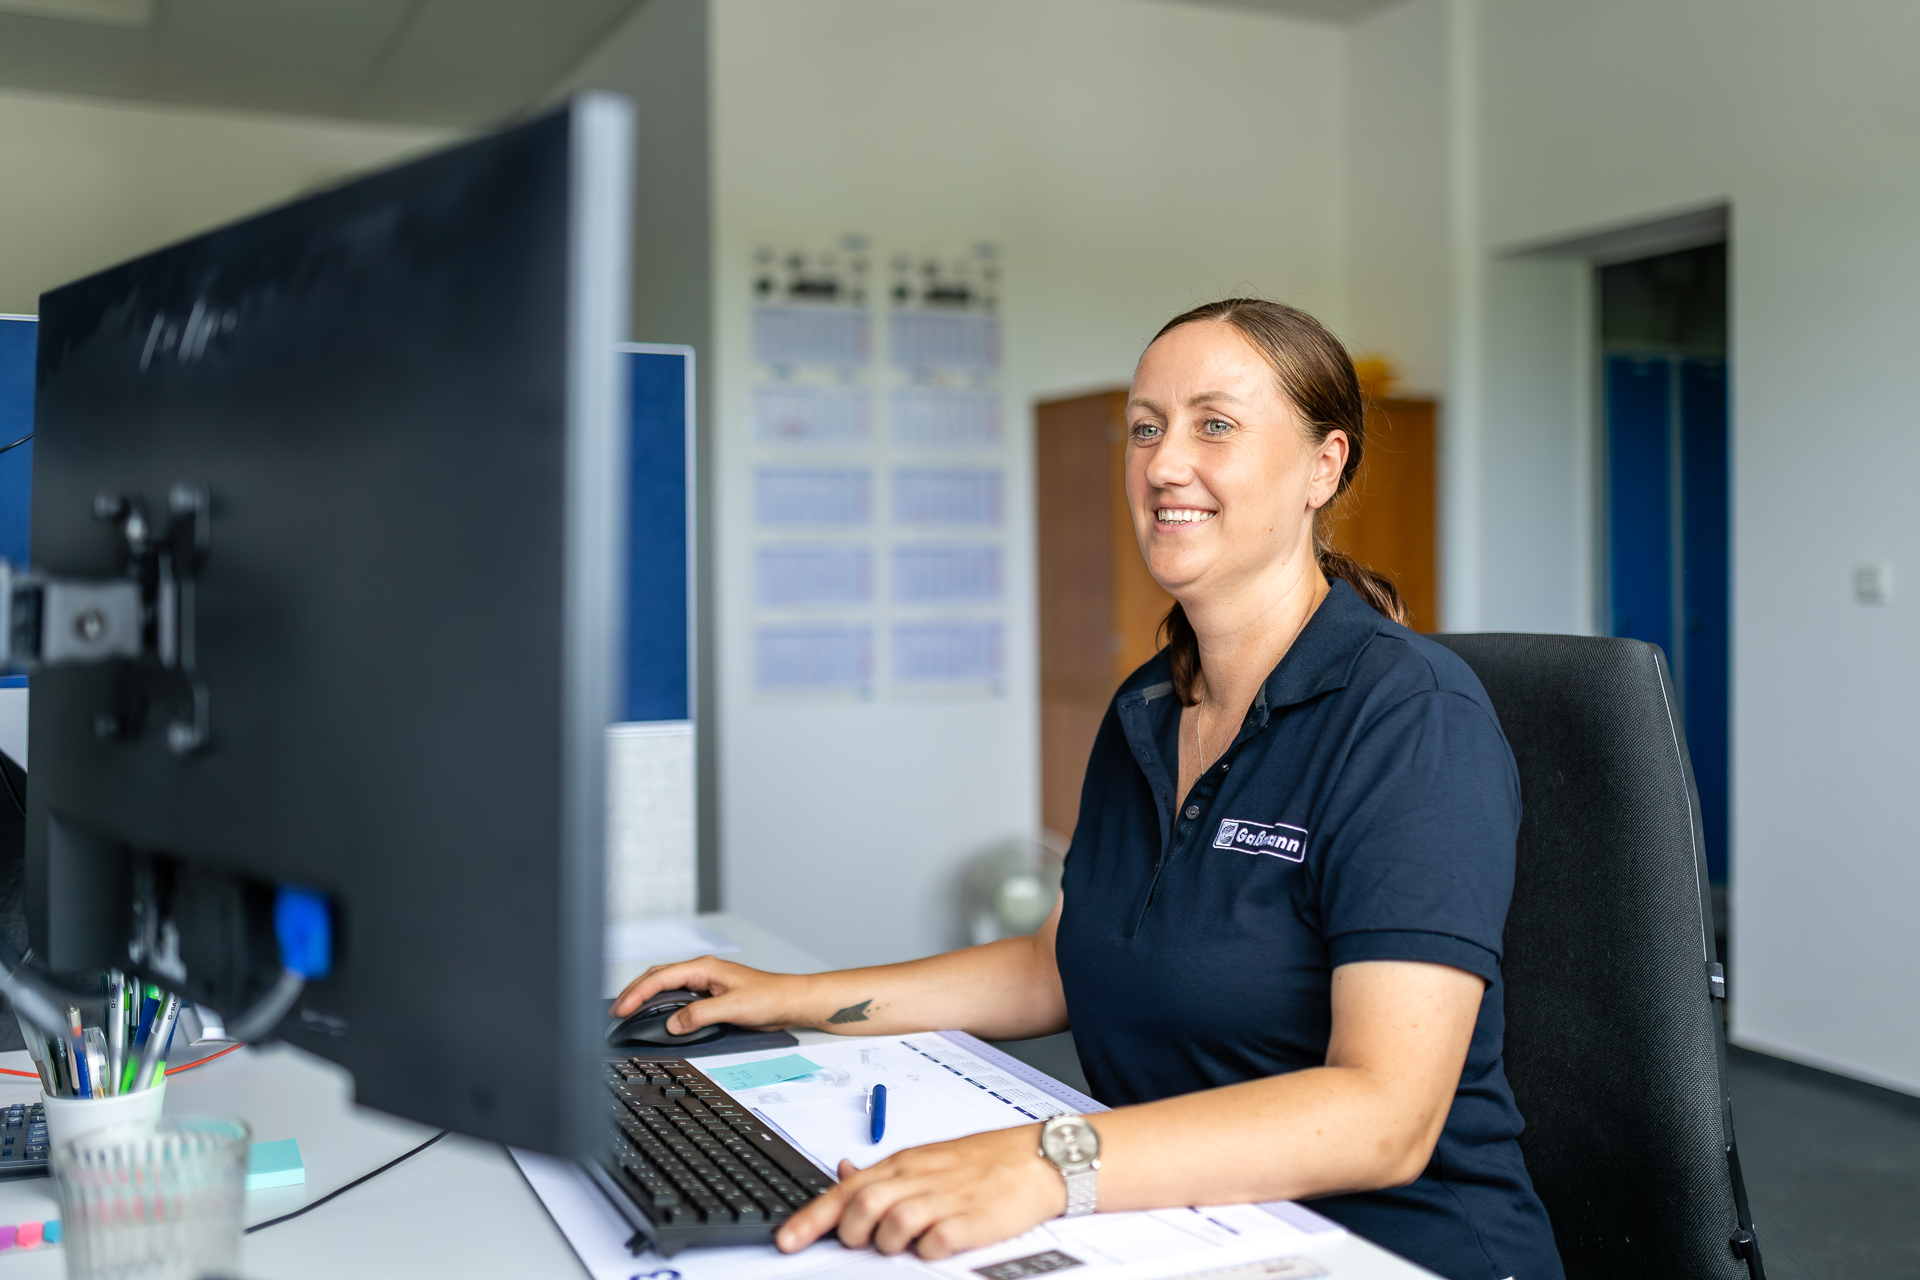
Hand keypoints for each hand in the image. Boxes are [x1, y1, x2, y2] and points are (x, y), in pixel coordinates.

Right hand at [608, 957, 806, 1034]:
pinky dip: (661, 1005)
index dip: (637, 993)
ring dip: (645, 998)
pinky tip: (655, 1015)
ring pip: (665, 987)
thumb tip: (673, 1023)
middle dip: (634, 992)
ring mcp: (704, 983)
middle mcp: (701, 972)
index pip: (660, 977)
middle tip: (616, 1012)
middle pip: (657, 978)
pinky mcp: (708, 996)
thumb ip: (700, 1014)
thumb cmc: (768, 996)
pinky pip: (677, 998)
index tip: (622, 1008)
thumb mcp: (732, 1007)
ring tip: (628, 1012)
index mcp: (703, 968)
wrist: (788, 1001)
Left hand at [775, 1124, 1065, 1259]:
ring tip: (902, 1244)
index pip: (845, 1190)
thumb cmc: (980, 1162)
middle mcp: (919, 1178)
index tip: (787, 1241)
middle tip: (860, 1243)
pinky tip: (934, 1246)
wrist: (1038, 1157)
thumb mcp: (924, 1158)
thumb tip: (842, 1172)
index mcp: (903, 1164)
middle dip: (851, 1231)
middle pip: (864, 1204)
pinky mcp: (974, 1219)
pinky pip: (937, 1240)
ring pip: (894, 1221)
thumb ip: (881, 1172)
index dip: (812, 1218)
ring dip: (888, 1240)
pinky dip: (927, 1249)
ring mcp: (946, 1198)